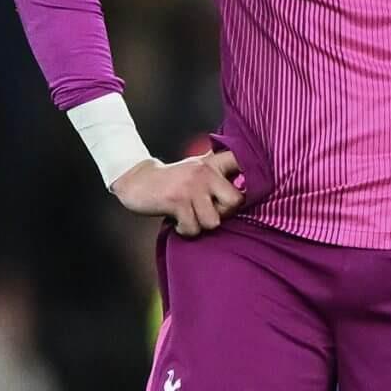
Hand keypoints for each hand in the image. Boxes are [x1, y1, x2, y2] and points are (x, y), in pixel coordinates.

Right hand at [112, 149, 243, 236]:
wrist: (138, 182)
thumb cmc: (173, 180)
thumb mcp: (197, 167)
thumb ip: (219, 170)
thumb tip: (248, 170)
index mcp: (212, 163)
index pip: (241, 160)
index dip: (253, 174)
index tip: (250, 187)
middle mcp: (204, 172)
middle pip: (235, 202)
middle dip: (223, 213)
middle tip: (208, 211)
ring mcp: (191, 187)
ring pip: (213, 221)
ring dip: (200, 225)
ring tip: (189, 216)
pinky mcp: (176, 201)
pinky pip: (193, 228)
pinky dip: (185, 230)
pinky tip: (178, 220)